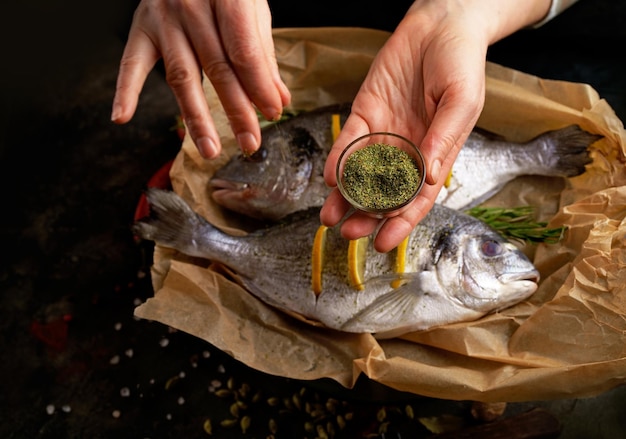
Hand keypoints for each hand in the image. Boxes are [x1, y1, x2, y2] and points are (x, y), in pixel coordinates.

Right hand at [111, 0, 290, 158]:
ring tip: (209, 148)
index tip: (272, 113)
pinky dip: (126, 90)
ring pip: (181, 75)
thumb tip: (278, 97)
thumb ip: (262, 53)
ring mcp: (162, 17)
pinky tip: (122, 116)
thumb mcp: (252, 7)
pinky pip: (132, 63)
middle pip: (217, 68)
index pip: (244, 51)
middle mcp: (191, 5)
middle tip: (250, 142)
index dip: (259, 86)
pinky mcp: (141, 27)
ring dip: (196, 117)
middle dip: (237, 110)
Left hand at [320, 0, 550, 252]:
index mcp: (435, 155)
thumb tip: (430, 176)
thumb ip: (444, 138)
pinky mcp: (365, 113)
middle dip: (366, 216)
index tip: (383, 244)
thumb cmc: (461, 64)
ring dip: (345, 196)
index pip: (417, 199)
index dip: (401, 224)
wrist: (440, 24)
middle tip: (348, 233)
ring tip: (329, 216)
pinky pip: (349, 140)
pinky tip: (330, 176)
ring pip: (360, 173)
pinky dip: (338, 159)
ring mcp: (384, 134)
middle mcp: (407, 151)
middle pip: (383, 193)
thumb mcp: (461, 102)